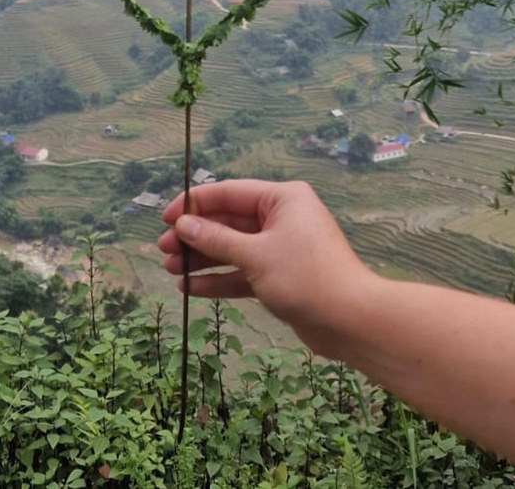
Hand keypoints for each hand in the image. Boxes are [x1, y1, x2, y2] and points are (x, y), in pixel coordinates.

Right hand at [158, 179, 375, 350]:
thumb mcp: (255, 255)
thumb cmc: (306, 277)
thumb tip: (183, 224)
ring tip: (170, 268)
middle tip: (163, 249)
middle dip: (194, 236)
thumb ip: (216, 239)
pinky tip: (190, 287)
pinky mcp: (279, 276)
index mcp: (282, 199)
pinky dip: (218, 278)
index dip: (194, 204)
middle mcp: (281, 218)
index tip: (165, 218)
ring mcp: (280, 248)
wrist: (351, 321)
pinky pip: (242, 272)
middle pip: (228, 222)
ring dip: (202, 258)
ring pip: (232, 248)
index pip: (229, 193)